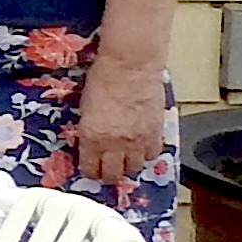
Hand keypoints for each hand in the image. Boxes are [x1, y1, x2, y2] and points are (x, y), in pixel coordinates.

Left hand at [73, 56, 169, 183]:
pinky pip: (153, 154)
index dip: (91, 172)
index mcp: (92, 138)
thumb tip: (90, 142)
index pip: (91, 169)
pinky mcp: (156, 132)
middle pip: (114, 175)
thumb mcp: (85, 109)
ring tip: (125, 160)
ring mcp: (138, 140)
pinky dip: (147, 154)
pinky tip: (142, 148)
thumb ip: (89, 130)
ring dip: (129, 166)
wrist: (130, 66)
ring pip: (135, 168)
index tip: (91, 170)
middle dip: (109, 175)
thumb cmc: (103, 79)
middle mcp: (115, 144)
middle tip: (107, 171)